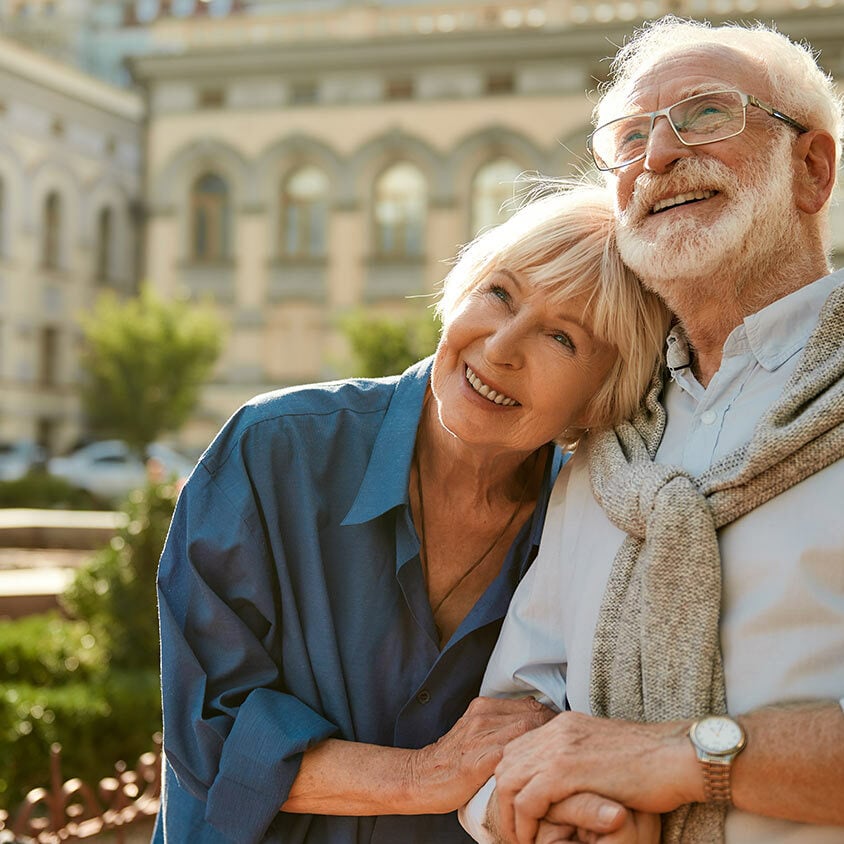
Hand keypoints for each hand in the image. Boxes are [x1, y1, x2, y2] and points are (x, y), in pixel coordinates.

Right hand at [410, 696, 554, 812]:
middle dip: (554, 731)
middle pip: (534, 714)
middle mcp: (482, 715)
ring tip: (556, 761)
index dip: (551, 719)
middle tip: (564, 749)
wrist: (422, 776)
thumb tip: (535, 720)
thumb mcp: (475, 730)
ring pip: (527, 730)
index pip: (531, 704)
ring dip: (546, 746)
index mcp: (483, 706)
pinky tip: (537, 772)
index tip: (560, 735)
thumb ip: (501, 722)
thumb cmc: (453, 759)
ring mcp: (480, 736)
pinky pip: (514, 754)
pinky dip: (530, 761)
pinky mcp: (479, 760)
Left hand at [494, 711, 692, 843]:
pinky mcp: (566, 769)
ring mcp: (559, 747)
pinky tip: (533, 840)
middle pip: (507, 763)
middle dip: (505, 800)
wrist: (677, 756)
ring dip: (510, 815)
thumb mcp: (604, 754)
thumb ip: (581, 760)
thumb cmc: (652, 762)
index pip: (518, 749)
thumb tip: (567, 783)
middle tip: (515, 830)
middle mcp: (556, 730)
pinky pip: (527, 800)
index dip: (513, 783)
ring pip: (509, 782)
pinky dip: (524, 824)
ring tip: (521, 839)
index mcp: (564, 725)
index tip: (519, 812)